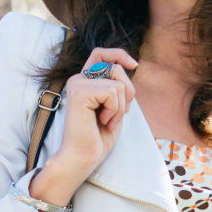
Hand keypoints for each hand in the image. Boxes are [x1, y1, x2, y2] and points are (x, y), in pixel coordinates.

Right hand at [30, 48, 136, 205]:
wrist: (83, 157)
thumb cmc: (98, 138)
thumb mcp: (114, 107)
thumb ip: (117, 87)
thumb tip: (129, 65)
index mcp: (85, 82)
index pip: (100, 54)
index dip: (118, 54)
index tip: (134, 64)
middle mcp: (78, 79)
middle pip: (116, 68)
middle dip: (127, 93)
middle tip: (116, 115)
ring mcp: (77, 84)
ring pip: (117, 83)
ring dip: (119, 107)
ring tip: (106, 121)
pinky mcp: (79, 92)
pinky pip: (112, 92)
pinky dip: (114, 110)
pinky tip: (102, 122)